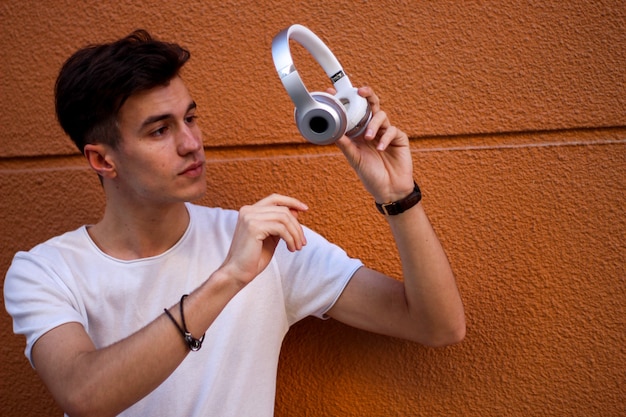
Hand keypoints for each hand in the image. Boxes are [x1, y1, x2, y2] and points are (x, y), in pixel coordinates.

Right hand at [219, 194, 307, 285]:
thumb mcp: (271, 237)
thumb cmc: (253, 257)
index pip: (274, 199)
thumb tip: (296, 211)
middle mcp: (248, 210)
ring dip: (295, 234)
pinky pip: (281, 228)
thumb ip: (280, 224)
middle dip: (297, 226)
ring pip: (284, 218)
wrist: (237, 272)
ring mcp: (249, 217)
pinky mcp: (253, 227)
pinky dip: (290, 238)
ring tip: (297, 247)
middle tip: (303, 242)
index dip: (291, 201)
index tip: (305, 209)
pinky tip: (291, 249)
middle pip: (282, 210)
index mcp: (250, 211)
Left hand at [334, 86, 414, 202]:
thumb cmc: (371, 175)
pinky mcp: (399, 138)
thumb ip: (345, 145)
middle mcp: (372, 129)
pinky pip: (392, 130)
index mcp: (359, 133)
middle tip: (360, 92)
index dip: (344, 101)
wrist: (389, 190)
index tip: (332, 93)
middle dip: (366, 95)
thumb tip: (333, 132)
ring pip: (381, 115)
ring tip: (368, 138)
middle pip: (370, 105)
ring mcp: (386, 132)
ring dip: (373, 124)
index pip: (352, 112)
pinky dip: (385, 138)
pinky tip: (380, 148)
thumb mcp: (355, 159)